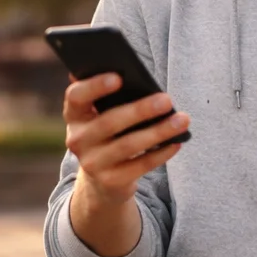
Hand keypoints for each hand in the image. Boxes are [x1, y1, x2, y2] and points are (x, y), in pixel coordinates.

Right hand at [63, 73, 189, 204]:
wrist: (102, 180)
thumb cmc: (109, 134)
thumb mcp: (101, 115)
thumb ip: (108, 96)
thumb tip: (132, 74)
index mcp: (74, 115)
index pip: (76, 97)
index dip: (94, 86)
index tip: (118, 77)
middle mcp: (78, 139)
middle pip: (109, 122)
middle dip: (140, 110)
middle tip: (167, 100)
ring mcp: (93, 163)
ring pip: (129, 145)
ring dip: (158, 132)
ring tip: (182, 120)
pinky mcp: (111, 181)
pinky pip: (140, 165)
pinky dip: (161, 153)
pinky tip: (177, 142)